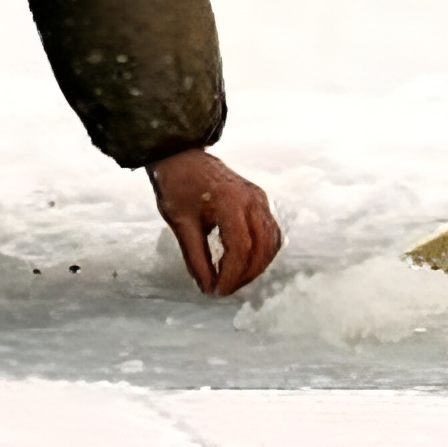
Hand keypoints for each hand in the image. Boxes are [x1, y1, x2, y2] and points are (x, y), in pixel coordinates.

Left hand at [148, 147, 281, 295]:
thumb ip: (196, 257)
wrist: (180, 155)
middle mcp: (251, 198)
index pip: (240, 248)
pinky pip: (269, 232)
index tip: (216, 291)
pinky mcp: (259, 199)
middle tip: (223, 289)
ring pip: (270, 242)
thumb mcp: (180, 223)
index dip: (231, 275)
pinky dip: (260, 252)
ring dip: (255, 266)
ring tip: (231, 279)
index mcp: (230, 200)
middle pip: (261, 248)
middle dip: (245, 275)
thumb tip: (207, 287)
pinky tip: (241, 263)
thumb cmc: (177, 185)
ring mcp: (258, 197)